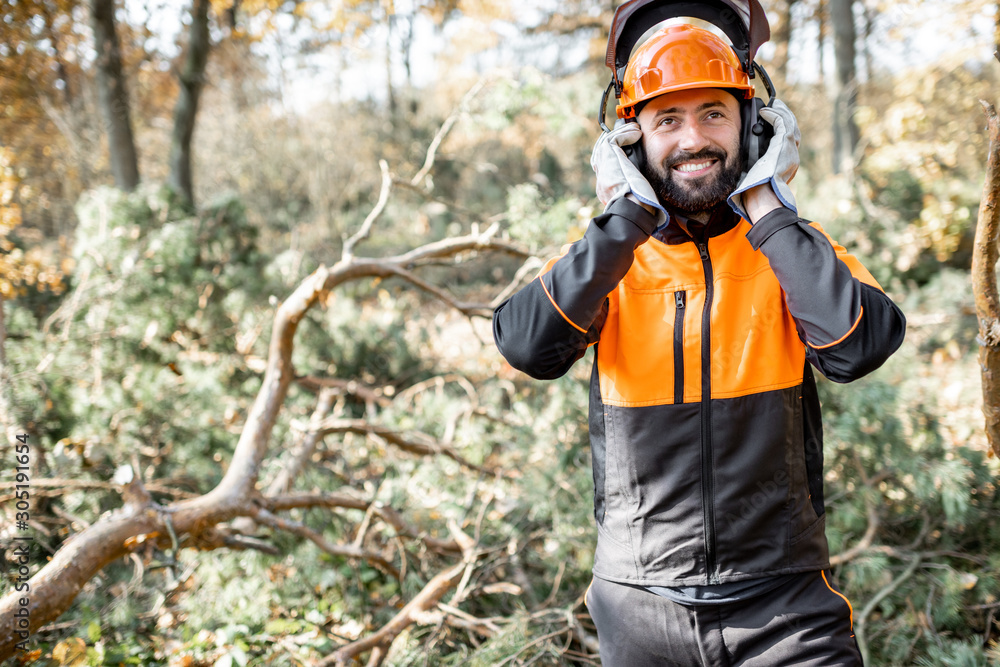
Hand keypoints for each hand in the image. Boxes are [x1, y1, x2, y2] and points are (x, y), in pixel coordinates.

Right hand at [590, 121, 666, 228]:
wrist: (634, 207)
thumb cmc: (641, 207)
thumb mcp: (637, 196)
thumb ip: (636, 187)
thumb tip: (644, 180)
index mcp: (607, 189)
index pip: (603, 167)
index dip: (612, 154)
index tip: (624, 146)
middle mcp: (601, 179)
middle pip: (600, 152)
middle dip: (613, 140)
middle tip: (627, 132)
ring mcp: (603, 168)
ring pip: (606, 143)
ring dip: (621, 133)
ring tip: (635, 129)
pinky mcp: (608, 158)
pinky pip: (613, 140)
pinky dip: (625, 134)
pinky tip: (637, 133)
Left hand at [728, 99, 799, 222]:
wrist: (760, 196)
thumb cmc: (753, 190)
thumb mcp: (752, 172)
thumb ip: (752, 162)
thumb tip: (739, 157)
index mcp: (784, 163)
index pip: (787, 140)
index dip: (781, 128)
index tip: (771, 119)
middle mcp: (790, 156)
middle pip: (792, 129)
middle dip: (784, 116)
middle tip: (775, 107)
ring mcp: (790, 150)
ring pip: (790, 124)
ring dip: (781, 112)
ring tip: (773, 105)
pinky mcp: (785, 145)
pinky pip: (782, 124)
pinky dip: (774, 115)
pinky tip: (765, 112)